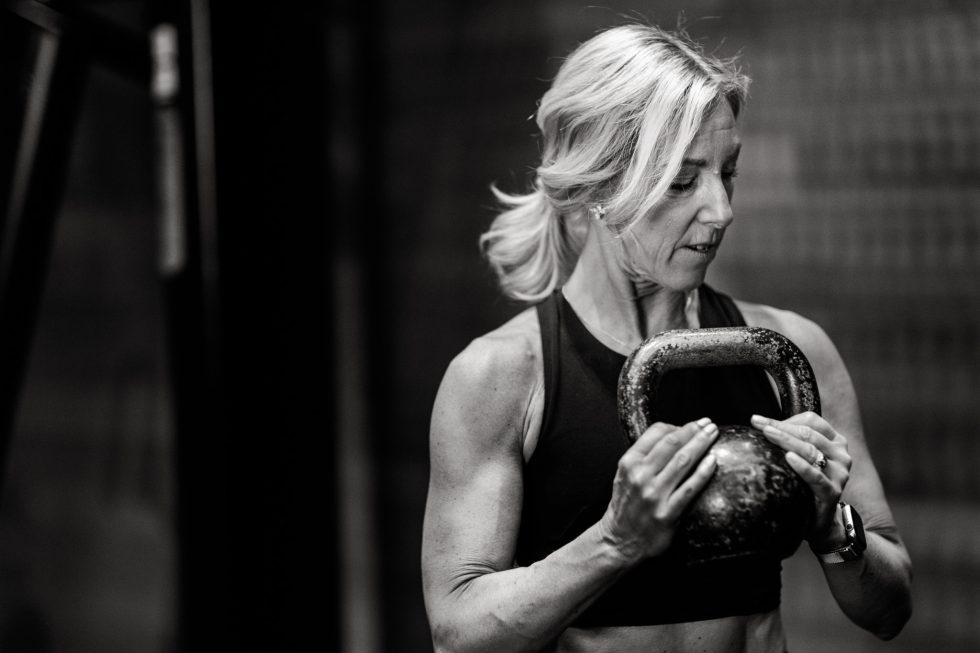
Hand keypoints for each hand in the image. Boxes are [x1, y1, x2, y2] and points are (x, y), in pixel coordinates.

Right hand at [598, 418, 718, 563]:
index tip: (691, 425)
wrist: (620, 541)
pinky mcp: (667, 513)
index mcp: (629, 463)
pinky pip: (690, 488)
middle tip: (708, 424)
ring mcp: (654, 494)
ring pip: (683, 461)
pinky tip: (713, 461)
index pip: (656, 433)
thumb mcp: (625, 475)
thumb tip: (673, 437)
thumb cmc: (626, 506)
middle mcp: (640, 475)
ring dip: (701, 444)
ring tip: (713, 434)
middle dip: (693, 430)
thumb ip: (643, 457)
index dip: (677, 426)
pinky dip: (704, 471)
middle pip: (672, 443)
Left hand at [750, 412, 851, 547]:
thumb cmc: (806, 483)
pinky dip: (802, 466)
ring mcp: (839, 473)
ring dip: (787, 440)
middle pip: (808, 434)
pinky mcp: (833, 492)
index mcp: (834, 441)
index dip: (785, 419)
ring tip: (768, 434)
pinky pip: (816, 477)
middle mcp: (841, 455)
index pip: (811, 421)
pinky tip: (789, 458)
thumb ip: (791, 441)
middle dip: (781, 428)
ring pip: (811, 451)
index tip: (759, 421)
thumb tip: (761, 424)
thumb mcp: (801, 457)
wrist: (819, 519)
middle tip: (759, 425)